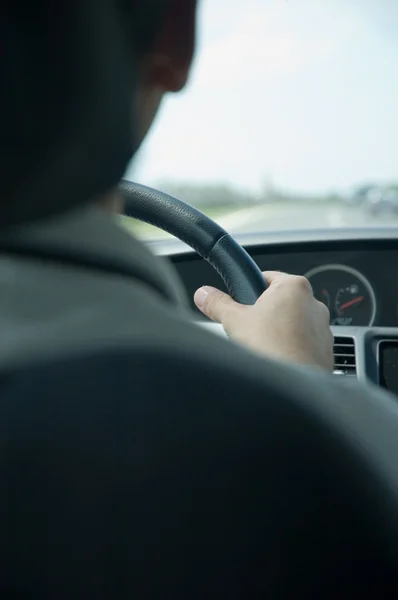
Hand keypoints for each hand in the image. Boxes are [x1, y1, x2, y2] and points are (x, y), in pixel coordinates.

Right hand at [194, 271, 333, 370]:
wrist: (292, 387)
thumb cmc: (272, 349)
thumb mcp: (234, 320)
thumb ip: (217, 303)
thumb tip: (204, 294)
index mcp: (294, 287)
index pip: (267, 278)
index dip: (248, 291)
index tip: (238, 303)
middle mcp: (314, 304)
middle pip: (280, 303)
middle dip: (263, 315)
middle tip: (246, 329)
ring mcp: (322, 329)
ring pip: (292, 325)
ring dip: (277, 333)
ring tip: (261, 348)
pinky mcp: (324, 351)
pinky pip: (302, 345)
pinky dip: (289, 350)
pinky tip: (275, 359)